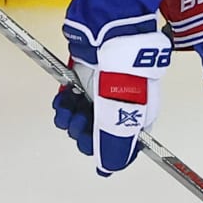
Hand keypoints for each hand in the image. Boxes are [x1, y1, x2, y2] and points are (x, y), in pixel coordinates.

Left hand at [52, 29, 172, 175]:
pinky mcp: (83, 83)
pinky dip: (63, 105)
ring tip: (69, 107)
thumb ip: (114, 143)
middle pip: (98, 137)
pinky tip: (63, 99)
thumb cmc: (121, 70)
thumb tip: (108, 168)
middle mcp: (121, 108)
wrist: (105, 33)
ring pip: (80, 122)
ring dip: (70, 120)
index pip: (126, 148)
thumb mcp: (120, 113)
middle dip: (84, 134)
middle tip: (82, 121)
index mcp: (139, 117)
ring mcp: (101, 94)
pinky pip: (69, 104)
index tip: (96, 150)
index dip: (109, 153)